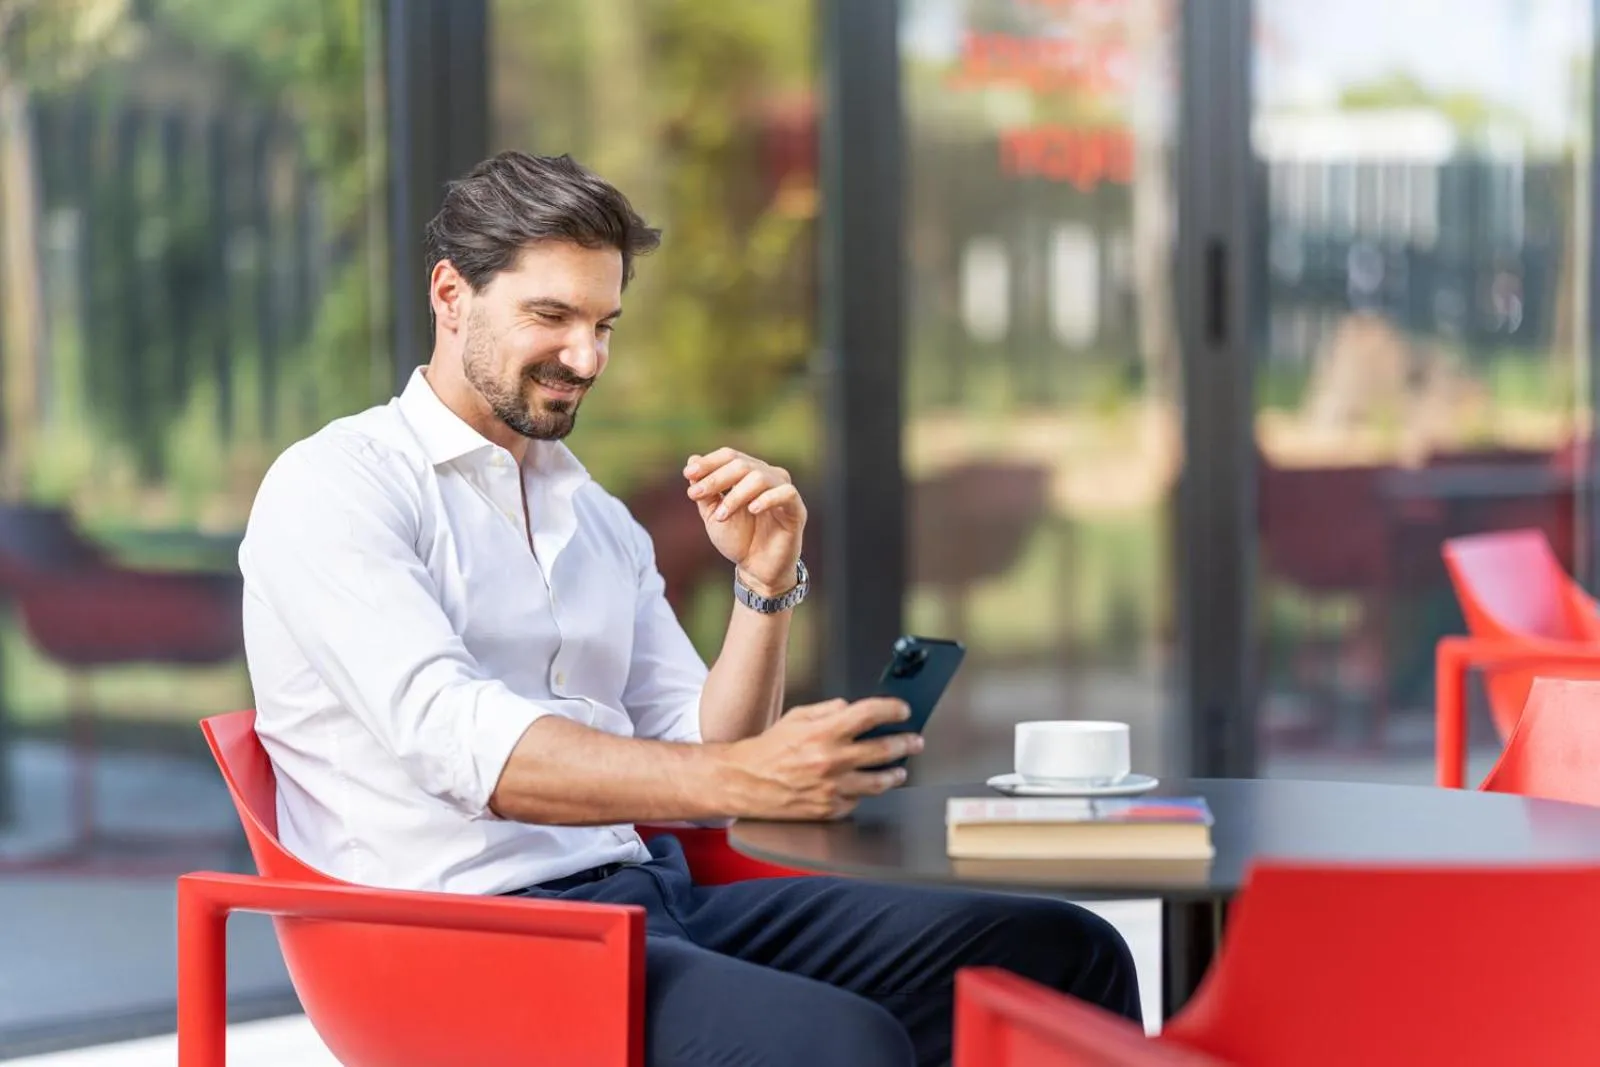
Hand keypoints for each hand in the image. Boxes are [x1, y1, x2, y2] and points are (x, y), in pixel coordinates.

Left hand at [684, 448, 805, 594]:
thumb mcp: (713, 514)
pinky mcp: (796, 509)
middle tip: (696, 494)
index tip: (688, 474)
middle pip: (742, 464)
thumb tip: (692, 458)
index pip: (730, 456)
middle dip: (716, 478)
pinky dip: (767, 499)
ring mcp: (783, 491)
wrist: (756, 570)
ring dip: (736, 495)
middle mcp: (767, 477)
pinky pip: (786, 493)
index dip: (708, 462)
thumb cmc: (737, 540)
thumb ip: (705, 491)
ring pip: (760, 477)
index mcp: (748, 474)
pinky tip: (752, 509)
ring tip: (721, 515)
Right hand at [718, 698, 922, 819]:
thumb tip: (853, 707)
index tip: (903, 711)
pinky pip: (858, 799)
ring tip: (900, 769)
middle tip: (915, 741)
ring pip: (880, 781)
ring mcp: (833, 788)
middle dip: (906, 743)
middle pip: (884, 749)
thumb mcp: (797, 717)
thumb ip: (828, 710)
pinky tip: (866, 784)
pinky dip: (864, 791)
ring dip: (895, 772)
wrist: (745, 782)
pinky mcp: (830, 809)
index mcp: (824, 732)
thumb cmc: (769, 749)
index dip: (893, 710)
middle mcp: (832, 760)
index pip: (870, 715)